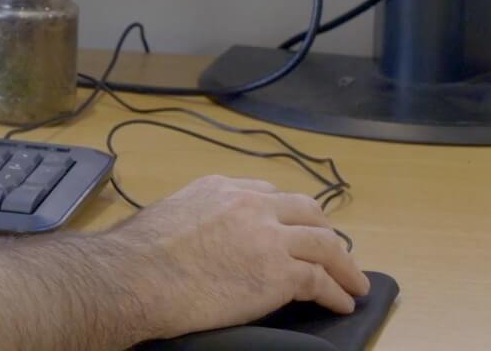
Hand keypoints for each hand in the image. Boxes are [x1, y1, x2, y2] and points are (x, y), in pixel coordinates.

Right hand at [107, 175, 368, 340]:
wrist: (137, 276)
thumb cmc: (139, 253)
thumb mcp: (170, 213)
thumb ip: (197, 216)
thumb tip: (200, 235)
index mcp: (223, 188)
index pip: (270, 194)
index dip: (288, 214)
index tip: (295, 229)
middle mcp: (252, 204)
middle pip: (307, 211)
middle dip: (325, 231)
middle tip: (334, 251)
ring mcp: (270, 237)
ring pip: (325, 244)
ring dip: (344, 265)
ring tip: (353, 281)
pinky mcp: (280, 273)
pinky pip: (320, 280)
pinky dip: (336, 291)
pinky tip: (341, 302)